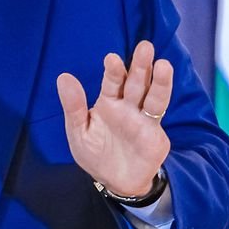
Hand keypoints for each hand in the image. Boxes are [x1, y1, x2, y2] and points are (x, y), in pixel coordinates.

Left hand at [56, 41, 171, 195]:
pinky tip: (165, 86)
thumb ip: (73, 106)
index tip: (111, 58)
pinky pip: (158, 113)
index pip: (111, 83)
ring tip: (163, 63)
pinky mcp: (155, 132)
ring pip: (151, 94)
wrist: (115, 182)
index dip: (113, 71)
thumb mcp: (78, 131)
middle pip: (134, 82)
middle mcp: (127, 106)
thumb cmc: (95, 155)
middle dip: (139, 65)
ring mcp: (143, 118)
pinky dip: (162, 98)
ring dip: (158, 79)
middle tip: (145, 46)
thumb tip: (63, 76)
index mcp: (107, 104)